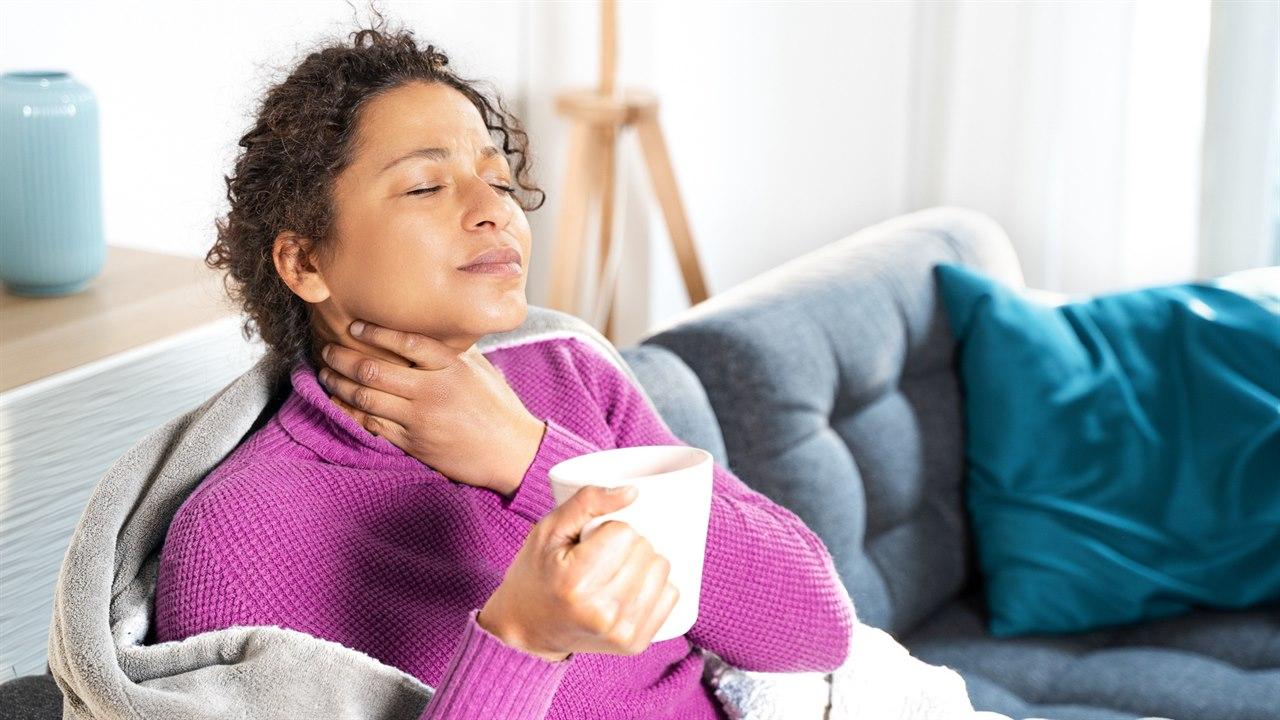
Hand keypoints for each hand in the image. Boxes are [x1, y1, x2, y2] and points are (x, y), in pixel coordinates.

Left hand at [316, 319, 545, 494]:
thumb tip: (429, 329)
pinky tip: (338, 403)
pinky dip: (350, 412)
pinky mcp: (413, 443)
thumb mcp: (480, 370)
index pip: (406, 342)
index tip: (354, 326)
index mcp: (451, 367)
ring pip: (366, 398)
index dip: (375, 332)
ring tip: (327, 374)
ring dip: (339, 384)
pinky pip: (372, 425)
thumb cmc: (498, 407)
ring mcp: (420, 418)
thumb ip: (453, 351)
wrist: (511, 452)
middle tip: (328, 350)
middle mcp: (433, 390)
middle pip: (375, 370)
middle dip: (343, 358)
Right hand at [477, 484, 680, 661]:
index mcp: (576, 582)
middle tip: (600, 559)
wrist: (528, 628)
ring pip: (662, 569)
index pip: (624, 532)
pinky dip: (653, 586)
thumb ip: (587, 502)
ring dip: (642, 563)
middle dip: (627, 545)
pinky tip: (628, 589)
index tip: (589, 544)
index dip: (608, 529)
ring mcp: (622, 631)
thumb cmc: (537, 574)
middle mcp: (602, 611)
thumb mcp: (549, 530)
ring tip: (613, 573)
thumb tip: (633, 492)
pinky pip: (671, 594)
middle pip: (645, 549)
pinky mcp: (636, 643)